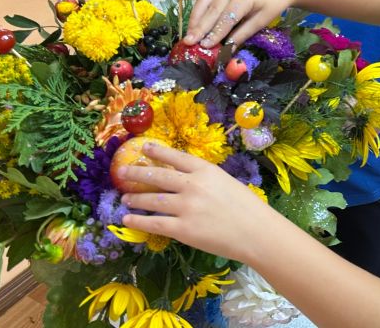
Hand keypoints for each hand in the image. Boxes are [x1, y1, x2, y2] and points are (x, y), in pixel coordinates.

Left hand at [119, 142, 275, 262]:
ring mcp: (186, 207)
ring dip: (136, 198)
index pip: (176, 157)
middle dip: (137, 172)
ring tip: (125, 197)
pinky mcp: (183, 229)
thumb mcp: (226, 182)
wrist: (256, 232)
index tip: (144, 148)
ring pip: (152, 200)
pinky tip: (128, 218)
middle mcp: (193, 185)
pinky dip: (139, 221)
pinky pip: (154, 224)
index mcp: (206, 171)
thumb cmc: (246, 207)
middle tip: (123, 172)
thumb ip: (204, 179)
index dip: (158, 151)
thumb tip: (182, 178)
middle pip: (158, 175)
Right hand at [184, 0, 290, 47]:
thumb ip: (243, 34)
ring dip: (195, 20)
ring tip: (188, 35)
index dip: (215, 34)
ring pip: (204, 3)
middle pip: (212, 11)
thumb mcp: (262, 21)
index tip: (205, 46)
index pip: (226, 19)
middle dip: (199, 28)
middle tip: (188, 43)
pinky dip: (198, 11)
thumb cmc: (273, 4)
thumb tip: (227, 50)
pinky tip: (194, 23)